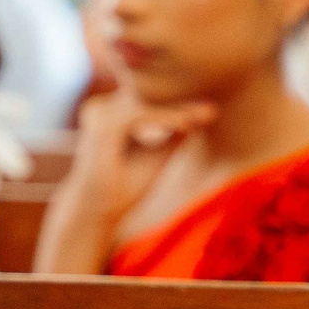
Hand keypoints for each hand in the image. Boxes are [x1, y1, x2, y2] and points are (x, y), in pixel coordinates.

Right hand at [67, 91, 216, 225]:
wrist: (96, 212)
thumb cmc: (122, 186)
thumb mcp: (156, 156)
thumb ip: (174, 136)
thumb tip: (200, 117)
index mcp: (113, 114)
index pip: (151, 102)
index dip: (180, 105)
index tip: (210, 112)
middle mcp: (102, 108)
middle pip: (149, 96)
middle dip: (182, 103)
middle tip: (212, 111)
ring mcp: (99, 114)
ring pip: (146, 102)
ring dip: (176, 109)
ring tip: (205, 114)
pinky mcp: (100, 125)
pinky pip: (138, 114)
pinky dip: (163, 118)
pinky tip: (185, 124)